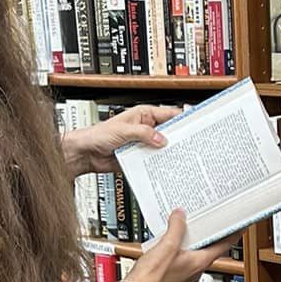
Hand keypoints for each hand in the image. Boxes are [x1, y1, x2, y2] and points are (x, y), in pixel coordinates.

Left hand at [64, 104, 179, 176]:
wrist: (86, 153)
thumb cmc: (98, 135)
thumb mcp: (123, 131)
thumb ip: (144, 133)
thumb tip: (162, 139)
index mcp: (143, 115)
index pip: (169, 113)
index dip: (182, 117)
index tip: (194, 123)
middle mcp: (145, 128)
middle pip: (168, 132)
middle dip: (178, 138)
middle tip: (190, 144)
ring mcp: (143, 143)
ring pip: (161, 148)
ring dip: (168, 153)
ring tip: (180, 158)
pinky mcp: (139, 157)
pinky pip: (152, 161)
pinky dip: (158, 164)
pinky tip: (165, 168)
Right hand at [126, 211, 239, 281]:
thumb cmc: (153, 278)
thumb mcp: (167, 245)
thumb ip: (176, 227)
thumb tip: (180, 216)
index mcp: (200, 262)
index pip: (224, 245)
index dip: (234, 233)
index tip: (240, 224)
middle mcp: (195, 269)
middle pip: (210, 247)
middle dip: (211, 232)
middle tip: (214, 218)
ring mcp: (184, 271)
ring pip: (194, 250)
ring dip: (193, 237)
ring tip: (190, 224)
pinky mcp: (173, 272)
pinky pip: (182, 255)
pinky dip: (180, 244)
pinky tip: (171, 237)